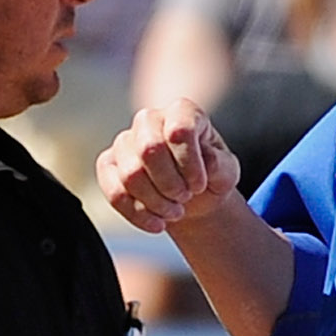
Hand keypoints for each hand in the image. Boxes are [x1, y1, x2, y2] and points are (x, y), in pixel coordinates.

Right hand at [97, 98, 242, 232]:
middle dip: (169, 184)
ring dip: (156, 202)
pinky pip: (114, 192)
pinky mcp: (108, 165)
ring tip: (174, 212)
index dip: (189, 164)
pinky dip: (137, 214)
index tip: (199, 184)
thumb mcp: (227, 171)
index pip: (179, 130)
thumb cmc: (210, 175)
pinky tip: (156, 223)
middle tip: (184, 197)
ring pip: (130, 174)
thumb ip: (221, 164)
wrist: (191, 195)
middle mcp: (149, 120)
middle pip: (149, 149)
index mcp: (182, 112)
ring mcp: (124, 141)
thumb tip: (208, 162)